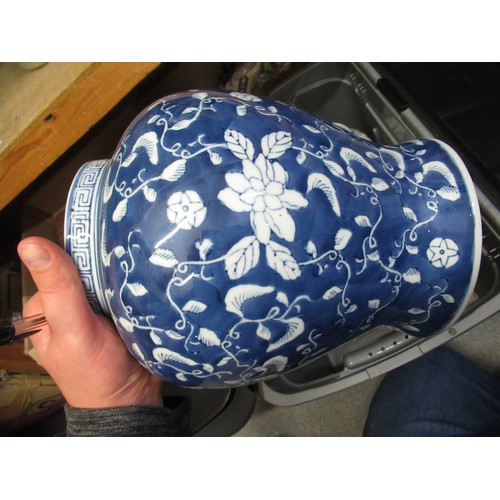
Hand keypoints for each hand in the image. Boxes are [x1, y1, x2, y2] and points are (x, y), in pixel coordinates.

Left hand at [18, 236, 162, 408]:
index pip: (63, 261)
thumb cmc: (95, 374)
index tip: (110, 245)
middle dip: (108, 263)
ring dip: (124, 274)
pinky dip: (135, 286)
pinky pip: (125, 290)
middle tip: (131, 261)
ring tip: (142, 271)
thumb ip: (57, 290)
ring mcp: (94, 308)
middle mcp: (68, 303)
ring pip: (109, 277)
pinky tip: (146, 283)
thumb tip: (30, 244)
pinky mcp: (117, 312)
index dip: (85, 251)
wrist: (130, 401)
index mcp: (46, 304)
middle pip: (88, 267)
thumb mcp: (72, 331)